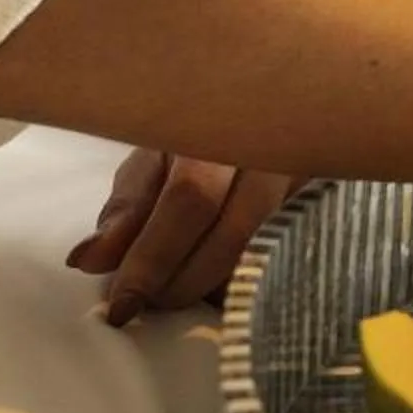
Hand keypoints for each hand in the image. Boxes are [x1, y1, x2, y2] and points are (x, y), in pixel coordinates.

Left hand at [65, 147, 309, 323]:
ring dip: (215, 285)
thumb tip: (89, 261)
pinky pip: (287, 256)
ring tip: (178, 293)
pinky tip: (221, 287)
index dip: (153, 257)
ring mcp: (307, 172)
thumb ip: (125, 211)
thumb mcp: (153, 159)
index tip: (122, 303)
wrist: (266, 109)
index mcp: (219, 125)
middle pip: (234, 230)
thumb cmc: (200, 134)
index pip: (190, 199)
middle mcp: (272, 144)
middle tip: (149, 303)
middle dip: (182, 280)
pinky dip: (248, 281)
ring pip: (265, 248)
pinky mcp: (324, 201)